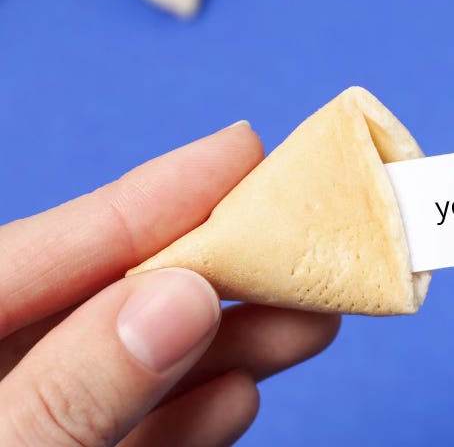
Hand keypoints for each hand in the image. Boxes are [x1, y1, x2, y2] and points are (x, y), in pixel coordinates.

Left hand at [0, 123, 340, 444]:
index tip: (240, 150)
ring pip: (129, 371)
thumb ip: (72, 388)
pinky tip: (241, 393)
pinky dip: (189, 418)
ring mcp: (26, 430)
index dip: (140, 201)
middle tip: (301, 234)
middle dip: (208, 270)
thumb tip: (183, 297)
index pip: (33, 254)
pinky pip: (128, 438)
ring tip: (311, 321)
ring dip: (224, 345)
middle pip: (100, 301)